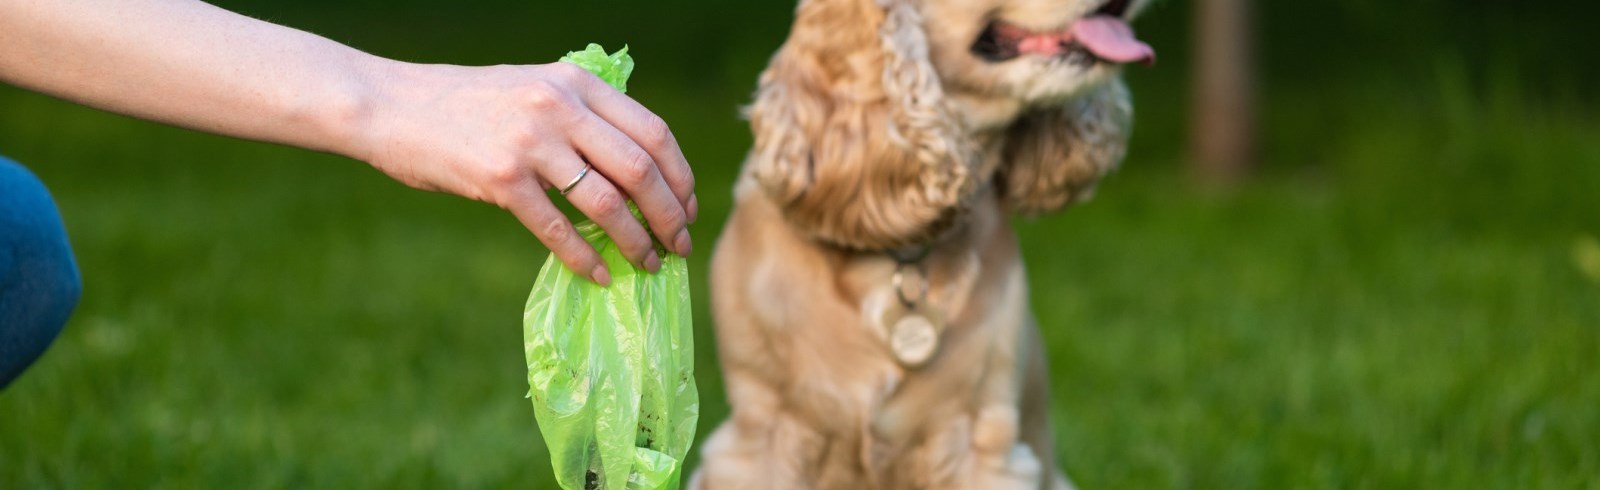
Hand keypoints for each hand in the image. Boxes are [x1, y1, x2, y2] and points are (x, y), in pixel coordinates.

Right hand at [348, 61, 696, 285]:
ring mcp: (531, 142)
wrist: (392, 105)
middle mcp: (560, 107)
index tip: (688, 207)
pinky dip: (586, 256)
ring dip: (637, 241)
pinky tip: (600, 274)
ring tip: (649, 263)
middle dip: (670, 215)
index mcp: (577, 82)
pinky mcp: (500, 178)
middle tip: (679, 245)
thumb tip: (636, 167)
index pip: (653, 132)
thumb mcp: (534, 86)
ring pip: (607, 202)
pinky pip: (558, 227)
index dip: (680, 176)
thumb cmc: (466, 104)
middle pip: (641, 169)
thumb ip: (582, 113)